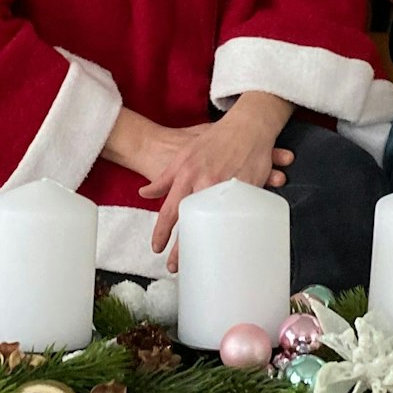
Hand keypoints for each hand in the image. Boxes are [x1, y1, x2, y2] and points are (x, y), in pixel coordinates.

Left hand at [138, 94, 295, 270]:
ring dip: (205, 243)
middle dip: (180, 248)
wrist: (248, 125)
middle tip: (175, 267)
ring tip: (200, 260)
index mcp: (186, 175)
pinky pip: (236, 215)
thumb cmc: (215, 140)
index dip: (161, 232)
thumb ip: (164, 177)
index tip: (156, 249)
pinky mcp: (247, 189)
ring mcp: (226, 187)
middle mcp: (204, 183)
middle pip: (188, 222)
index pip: (169, 210)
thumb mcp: (183, 155)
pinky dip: (230, 231)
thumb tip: (144, 192)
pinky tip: (226, 245)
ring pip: (212, 222)